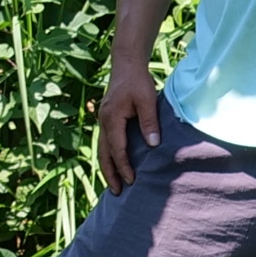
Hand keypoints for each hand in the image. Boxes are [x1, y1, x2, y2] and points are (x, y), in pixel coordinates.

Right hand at [94, 63, 163, 190]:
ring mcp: (103, 120)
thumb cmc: (138, 81)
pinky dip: (109, 157)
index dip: (124, 166)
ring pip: (102, 150)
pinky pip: (105, 143)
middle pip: (104, 154)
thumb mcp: (147, 100)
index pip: (117, 148)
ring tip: (114, 185)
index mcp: (112, 118)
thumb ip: (149, 122)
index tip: (131, 181)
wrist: (126, 65)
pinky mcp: (107, 119)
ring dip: (107, 168)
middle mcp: (103, 121)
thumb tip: (153, 145)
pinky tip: (115, 165)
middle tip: (117, 192)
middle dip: (110, 173)